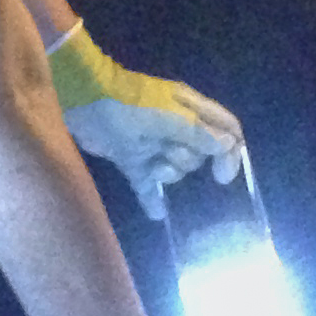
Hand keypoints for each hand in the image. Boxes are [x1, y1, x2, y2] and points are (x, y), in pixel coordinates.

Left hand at [46, 22, 242, 217]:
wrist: (85, 101)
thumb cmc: (130, 105)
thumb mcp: (168, 117)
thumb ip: (198, 133)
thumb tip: (229, 146)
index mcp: (189, 109)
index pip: (225, 129)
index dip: (230, 152)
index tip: (222, 177)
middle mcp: (176, 126)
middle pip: (199, 154)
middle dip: (186, 160)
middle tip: (168, 153)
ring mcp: (153, 144)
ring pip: (175, 169)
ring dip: (166, 172)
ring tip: (151, 166)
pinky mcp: (132, 158)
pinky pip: (147, 183)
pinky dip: (151, 198)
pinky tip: (157, 213)